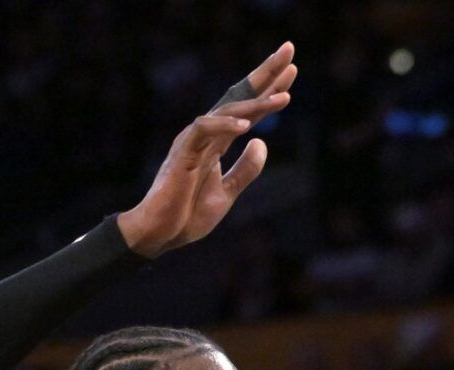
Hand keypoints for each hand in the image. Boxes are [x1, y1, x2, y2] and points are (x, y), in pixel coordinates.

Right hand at [116, 43, 297, 257]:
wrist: (160, 235)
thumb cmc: (187, 215)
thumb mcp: (227, 193)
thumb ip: (245, 169)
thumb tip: (262, 142)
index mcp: (216, 142)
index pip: (247, 109)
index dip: (268, 90)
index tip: (292, 70)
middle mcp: (206, 135)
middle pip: (239, 97)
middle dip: (265, 74)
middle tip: (289, 50)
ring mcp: (194, 141)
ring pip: (228, 111)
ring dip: (256, 102)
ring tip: (285, 96)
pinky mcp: (183, 153)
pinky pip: (205, 131)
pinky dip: (225, 126)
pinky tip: (248, 127)